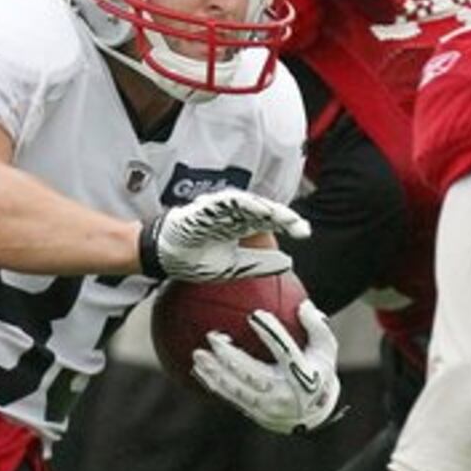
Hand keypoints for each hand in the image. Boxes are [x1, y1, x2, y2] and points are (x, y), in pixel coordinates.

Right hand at [141, 189, 309, 281]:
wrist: (166, 257)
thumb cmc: (197, 260)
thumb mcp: (235, 268)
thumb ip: (260, 264)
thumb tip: (289, 263)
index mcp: (243, 228)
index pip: (271, 224)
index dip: (289, 225)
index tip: (305, 233)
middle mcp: (236, 216)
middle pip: (265, 212)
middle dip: (284, 218)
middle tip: (301, 227)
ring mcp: (222, 210)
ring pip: (250, 205)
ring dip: (268, 209)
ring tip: (284, 217)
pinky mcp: (207, 207)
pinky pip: (227, 202)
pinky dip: (243, 204)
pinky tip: (258, 209)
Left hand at [192, 300, 340, 433]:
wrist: (313, 414)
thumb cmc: (317, 371)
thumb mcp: (326, 349)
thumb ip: (317, 327)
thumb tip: (303, 305)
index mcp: (303, 376)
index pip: (286, 352)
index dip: (270, 333)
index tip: (254, 315)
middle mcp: (284, 394)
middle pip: (253, 373)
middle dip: (230, 356)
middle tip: (212, 336)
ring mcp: (268, 407)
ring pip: (236, 389)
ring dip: (214, 371)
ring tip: (197, 354)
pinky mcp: (255, 413)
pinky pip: (230, 398)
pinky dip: (213, 384)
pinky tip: (198, 370)